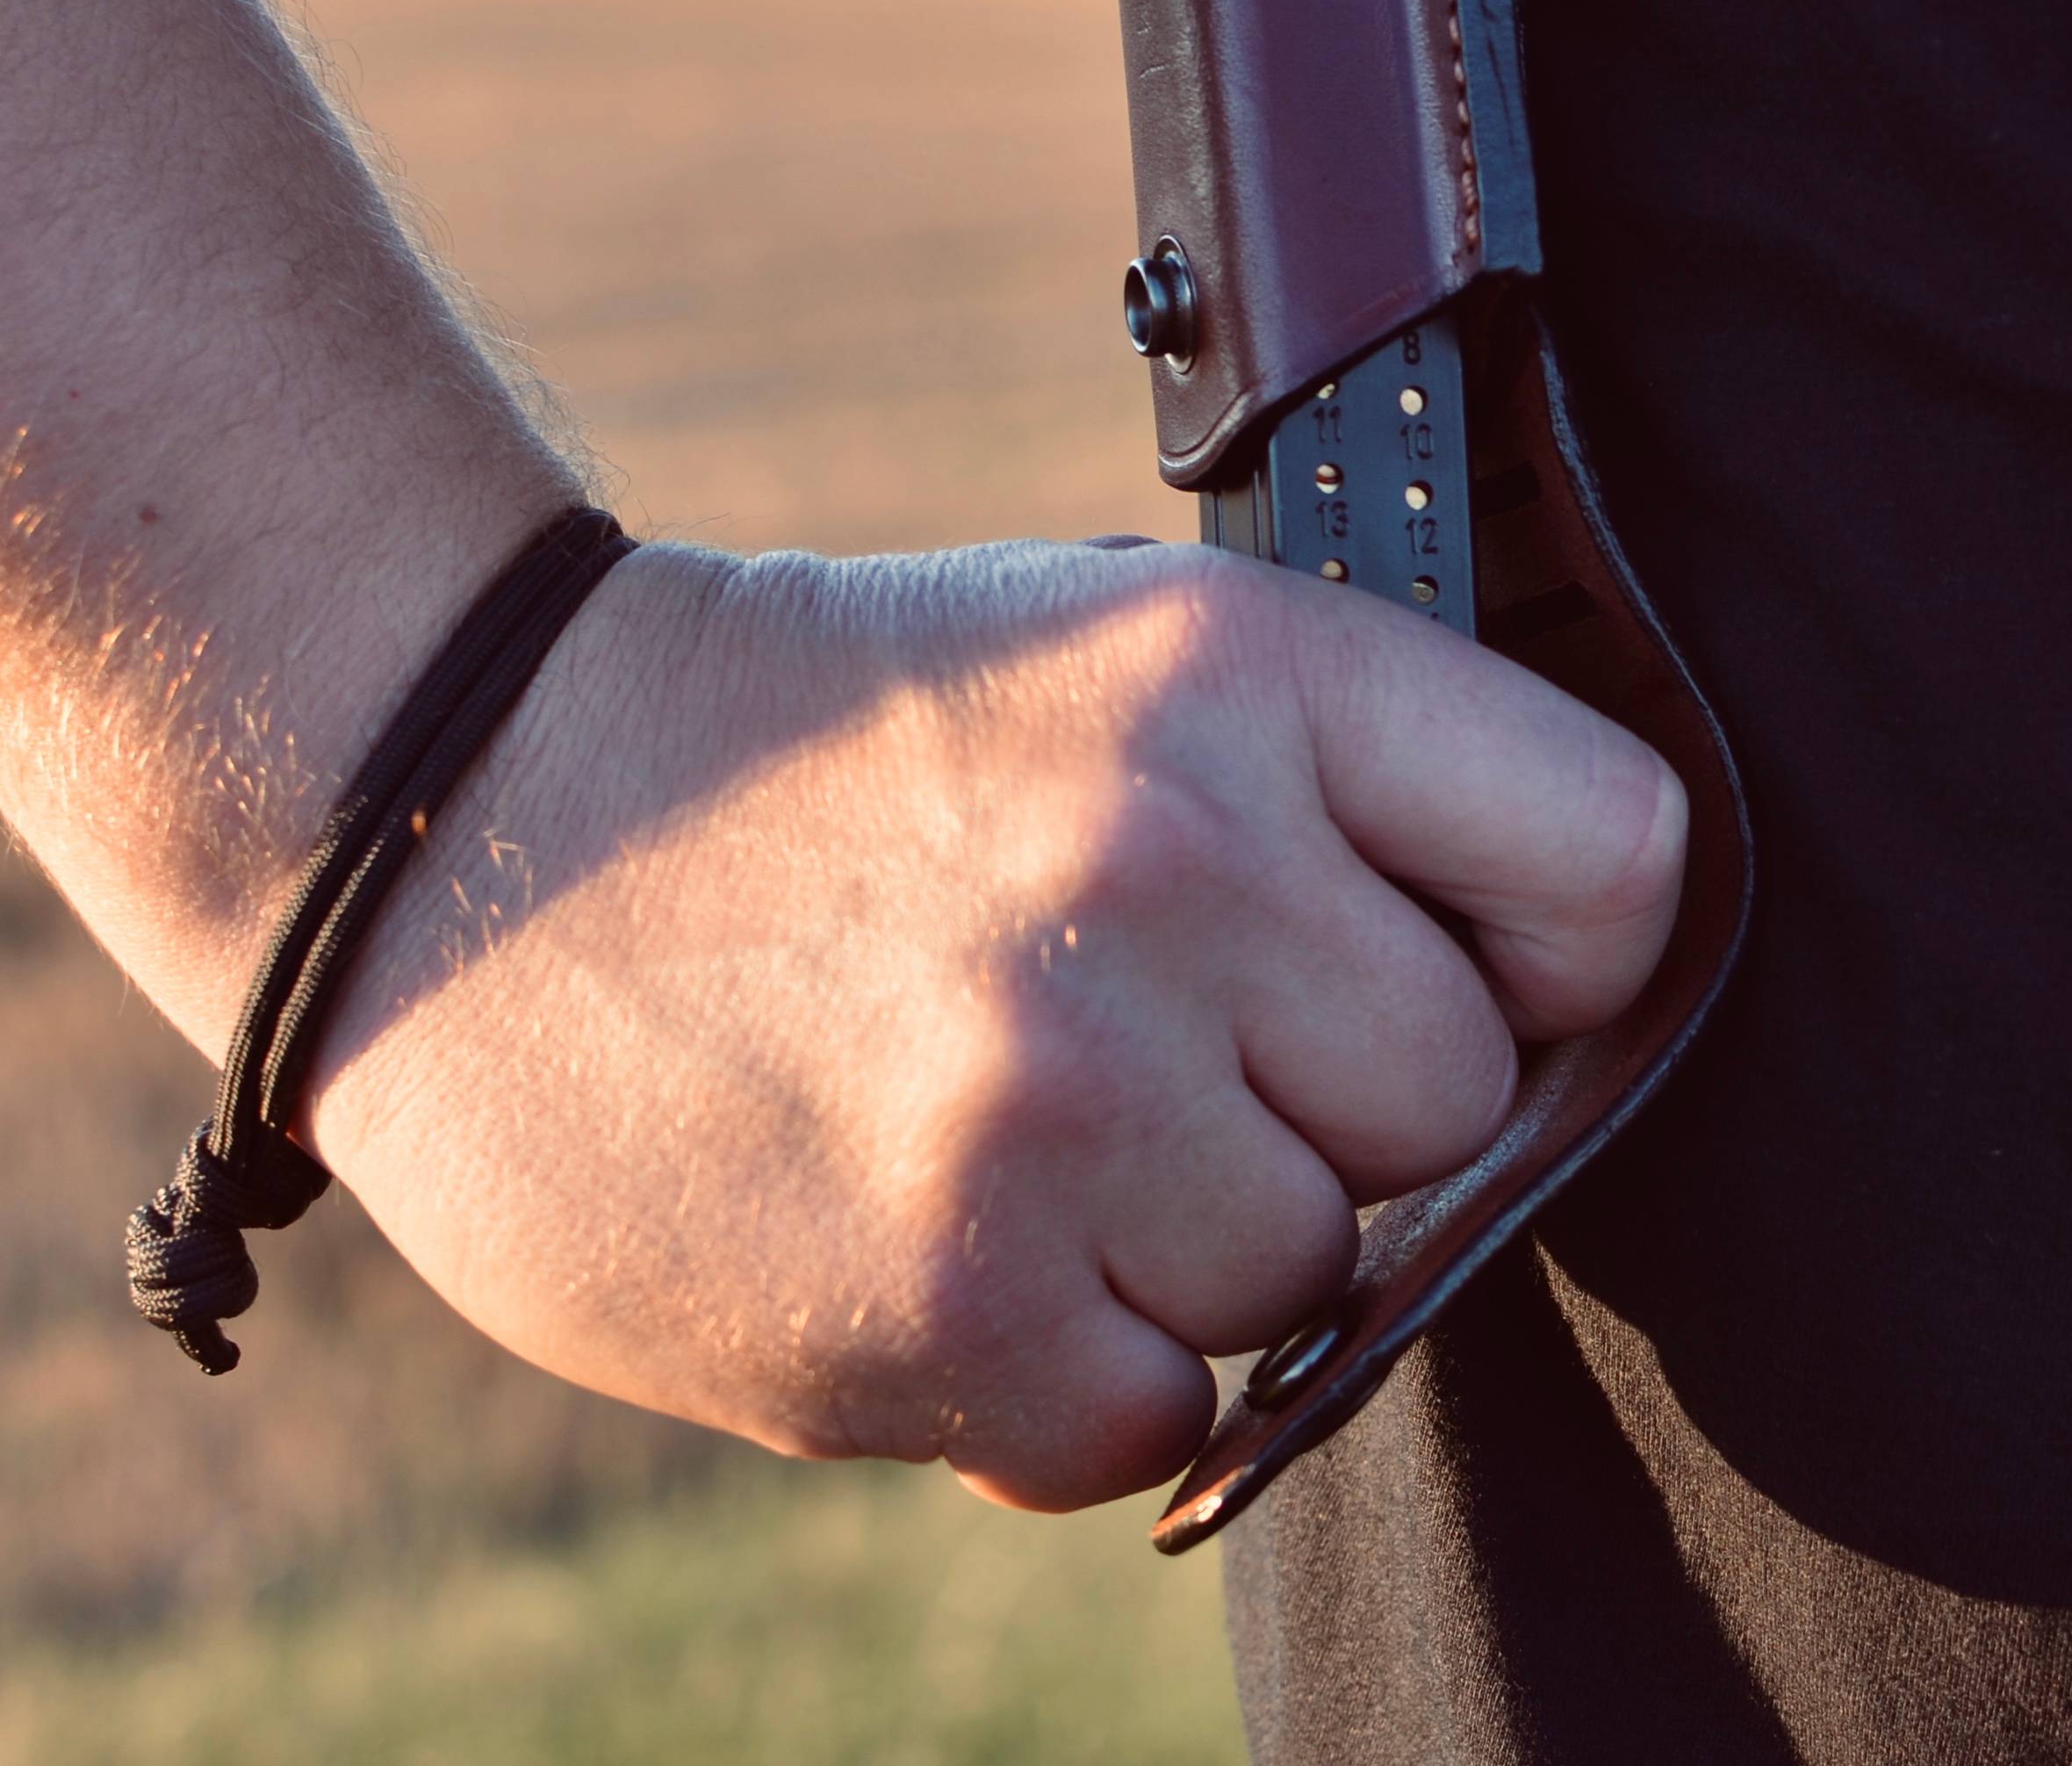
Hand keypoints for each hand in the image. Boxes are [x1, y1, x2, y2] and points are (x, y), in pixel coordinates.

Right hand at [295, 535, 1685, 1510]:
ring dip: (1177, 1243)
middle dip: (1321, 1099)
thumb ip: (1322, 797)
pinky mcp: (950, 1307)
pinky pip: (1156, 1422)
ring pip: (1304, 1274)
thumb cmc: (817, 745)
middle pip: (1455, 1101)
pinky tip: (925, 1234)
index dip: (1555, 949)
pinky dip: (1061, 1374)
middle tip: (1129, 1032)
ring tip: (988, 1117)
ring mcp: (1060, 1100)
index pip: (1615, 860)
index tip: (1457, 970)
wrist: (457, 812)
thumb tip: (1537, 1017)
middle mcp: (1174, 870)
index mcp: (1233, 670)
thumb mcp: (1087, 650)